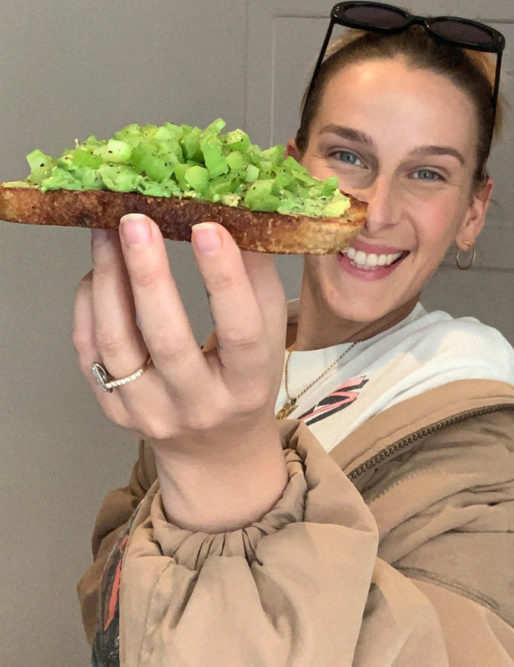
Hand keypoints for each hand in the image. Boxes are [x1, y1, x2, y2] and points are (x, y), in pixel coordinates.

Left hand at [73, 214, 288, 531]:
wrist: (214, 450)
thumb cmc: (245, 381)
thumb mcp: (270, 341)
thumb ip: (258, 284)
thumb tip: (240, 216)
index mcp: (248, 387)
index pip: (241, 333)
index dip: (225, 281)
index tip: (209, 228)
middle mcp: (200, 406)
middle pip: (168, 339)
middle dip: (149, 275)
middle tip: (137, 220)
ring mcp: (151, 414)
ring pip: (118, 344)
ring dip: (109, 282)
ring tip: (107, 233)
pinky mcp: (114, 412)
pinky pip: (90, 353)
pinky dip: (89, 306)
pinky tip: (98, 271)